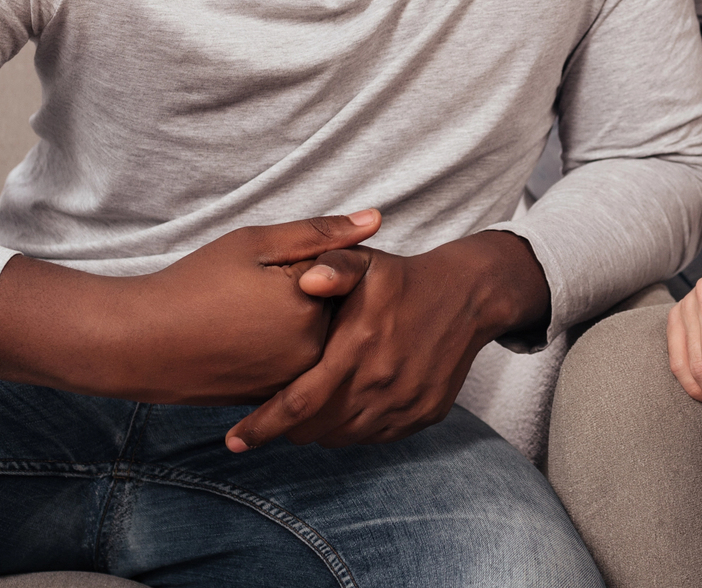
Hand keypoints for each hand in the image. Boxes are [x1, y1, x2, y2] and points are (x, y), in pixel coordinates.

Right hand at [0, 210, 379, 404]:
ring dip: (298, 326)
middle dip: (312, 297)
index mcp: (314, 307)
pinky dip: (280, 351)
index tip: (273, 268)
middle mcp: (312, 352)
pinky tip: (244, 338)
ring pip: (316, 343)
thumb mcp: (255, 244)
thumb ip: (320, 232)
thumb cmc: (194, 284)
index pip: (345, 276)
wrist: (139, 343)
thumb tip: (377, 219)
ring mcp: (293, 382)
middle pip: (335, 314)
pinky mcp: (273, 399)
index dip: (313, 263)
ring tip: (246, 315)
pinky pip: (296, 369)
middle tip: (254, 294)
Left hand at [225, 230, 550, 450]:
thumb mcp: (366, 261)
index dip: (263, 425)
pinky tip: (342, 411)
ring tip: (301, 416)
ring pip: (344, 437)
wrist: (468, 296)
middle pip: (317, 428)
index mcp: (358, 345)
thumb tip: (307, 280)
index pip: (298, 402)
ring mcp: (404, 402)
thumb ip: (334, 265)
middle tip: (264, 423)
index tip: (234, 440)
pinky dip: (352, 430)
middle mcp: (381, 381)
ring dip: (317, 431)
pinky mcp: (423, 415)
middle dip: (285, 431)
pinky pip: (376, 437)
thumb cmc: (403, 278)